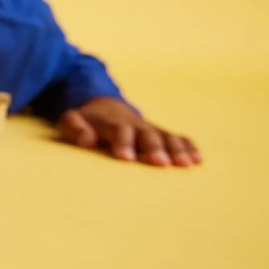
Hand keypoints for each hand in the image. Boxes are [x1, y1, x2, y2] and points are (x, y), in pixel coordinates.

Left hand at [57, 96, 200, 166]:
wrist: (104, 105)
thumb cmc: (86, 120)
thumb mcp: (71, 120)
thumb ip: (75, 127)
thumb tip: (86, 140)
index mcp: (111, 122)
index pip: (119, 130)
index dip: (123, 142)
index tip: (125, 158)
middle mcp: (134, 124)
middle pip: (146, 134)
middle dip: (153, 147)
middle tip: (159, 163)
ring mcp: (149, 128)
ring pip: (165, 136)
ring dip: (176, 149)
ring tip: (186, 164)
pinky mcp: (160, 133)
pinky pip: (177, 137)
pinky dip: (187, 146)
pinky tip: (197, 159)